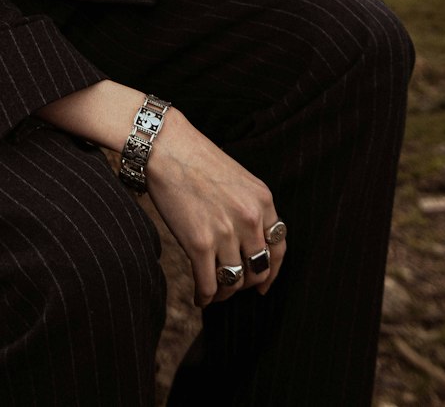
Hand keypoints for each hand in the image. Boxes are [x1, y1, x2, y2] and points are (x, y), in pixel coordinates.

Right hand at [145, 108, 285, 306]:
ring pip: (234, 282)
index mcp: (263, 200)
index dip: (272, 271)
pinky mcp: (199, 243)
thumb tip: (250, 246)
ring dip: (224, 292)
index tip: (263, 285)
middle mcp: (250, 218)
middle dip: (246, 283)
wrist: (166, 146)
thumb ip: (249, 209)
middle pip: (258, 269)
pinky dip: (206, 297)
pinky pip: (209, 285)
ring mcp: (225, 232)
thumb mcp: (238, 179)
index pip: (279, 247)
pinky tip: (200, 296)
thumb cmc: (196, 159)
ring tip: (213, 292)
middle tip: (232, 285)